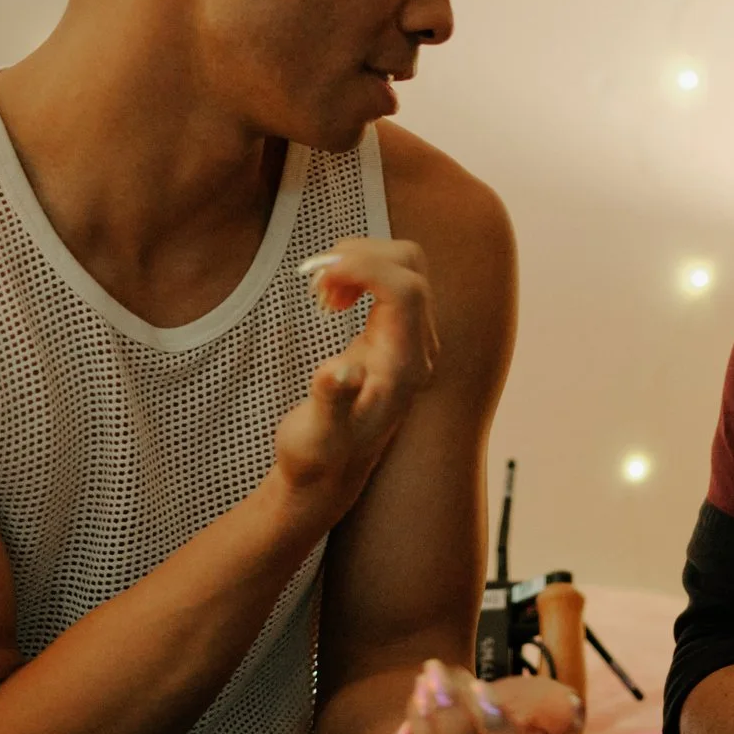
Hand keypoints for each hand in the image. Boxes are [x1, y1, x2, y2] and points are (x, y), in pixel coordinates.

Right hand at [272, 239, 439, 521]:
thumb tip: (339, 371)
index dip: (365, 267)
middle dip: (361, 258)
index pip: (405, 289)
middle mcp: (417, 348)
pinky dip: (358, 273)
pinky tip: (331, 300)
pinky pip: (390, 278)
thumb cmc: (318, 458)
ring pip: (401, 265)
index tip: (320, 275)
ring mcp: (410, 338)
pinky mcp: (396, 333)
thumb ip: (330, 402)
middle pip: (409, 266)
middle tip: (315, 284)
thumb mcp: (315, 437)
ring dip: (359, 262)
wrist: (328, 476)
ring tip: (321, 293)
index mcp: (404, 367)